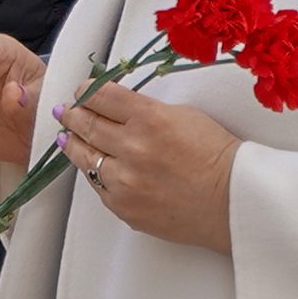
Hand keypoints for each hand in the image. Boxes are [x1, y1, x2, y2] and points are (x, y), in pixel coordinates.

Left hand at [54, 82, 240, 254]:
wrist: (231, 202)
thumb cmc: (216, 155)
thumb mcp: (183, 115)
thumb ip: (145, 110)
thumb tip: (115, 107)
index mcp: (149, 118)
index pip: (101, 96)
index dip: (87, 91)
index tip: (82, 91)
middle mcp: (132, 148)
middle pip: (88, 123)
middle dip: (74, 114)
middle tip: (66, 110)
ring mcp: (125, 181)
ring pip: (84, 156)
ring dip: (74, 142)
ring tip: (68, 134)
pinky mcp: (123, 207)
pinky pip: (98, 185)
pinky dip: (93, 171)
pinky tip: (90, 163)